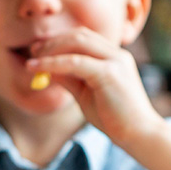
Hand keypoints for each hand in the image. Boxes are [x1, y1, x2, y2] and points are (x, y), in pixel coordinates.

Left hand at [27, 27, 163, 146]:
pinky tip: (38, 69)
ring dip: (51, 50)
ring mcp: (115, 61)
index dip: (60, 41)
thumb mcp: (85, 93)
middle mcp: (116, 54)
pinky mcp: (110, 73)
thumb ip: (69, 78)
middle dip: (53, 42)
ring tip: (32, 61)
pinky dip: (53, 63)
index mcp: (114, 57)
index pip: (84, 38)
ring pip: (77, 43)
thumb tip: (46, 68)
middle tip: (32, 52)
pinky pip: (75, 62)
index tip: (39, 50)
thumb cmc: (113, 117)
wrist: (138, 134)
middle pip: (79, 35)